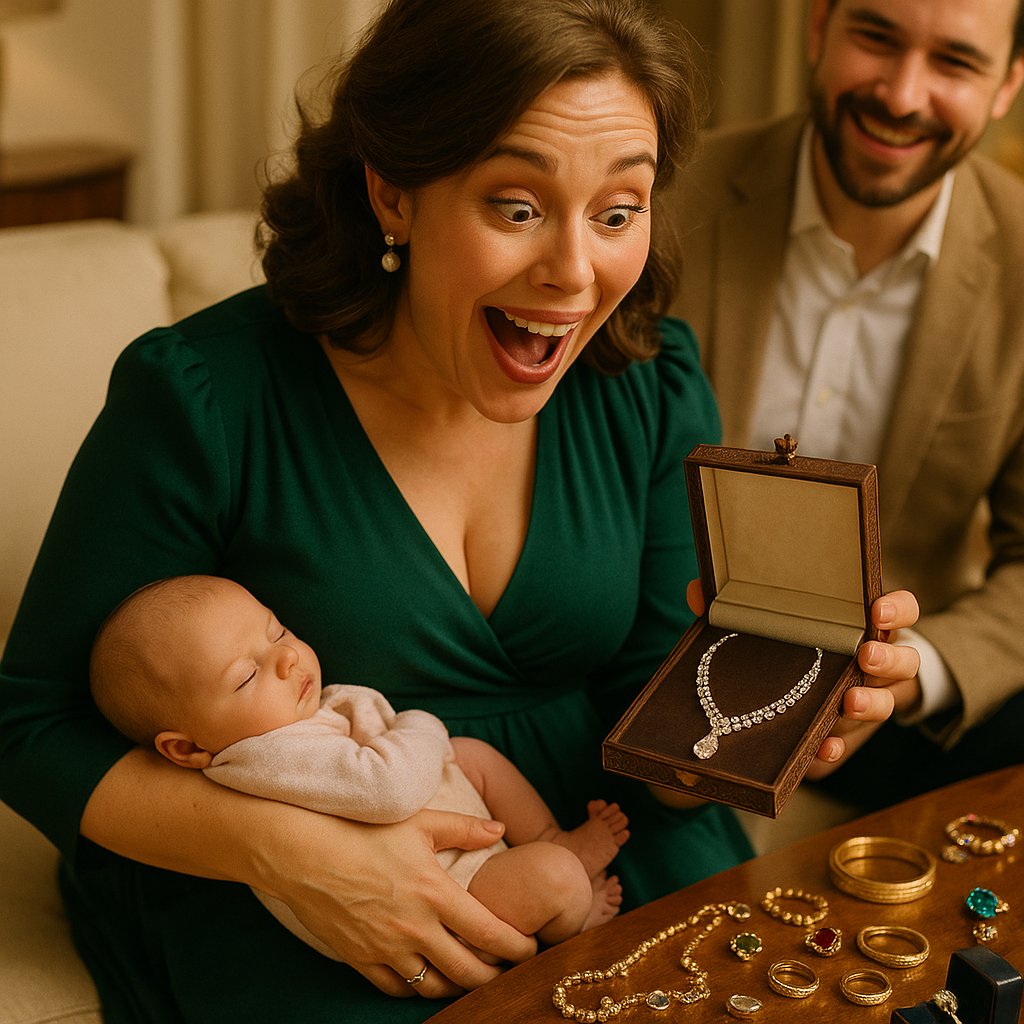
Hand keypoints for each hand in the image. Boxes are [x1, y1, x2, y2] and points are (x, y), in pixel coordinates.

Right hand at [256, 806, 536, 997]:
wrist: (304, 852)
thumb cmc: (364, 830)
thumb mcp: (419, 822)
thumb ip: (464, 828)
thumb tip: (500, 827)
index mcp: (435, 892)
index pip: (490, 932)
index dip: (517, 946)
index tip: (531, 947)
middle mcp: (415, 927)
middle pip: (468, 971)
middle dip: (495, 975)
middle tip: (507, 970)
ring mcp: (386, 948)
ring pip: (435, 986)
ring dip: (458, 986)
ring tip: (471, 976)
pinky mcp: (360, 959)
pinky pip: (396, 988)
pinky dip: (417, 987)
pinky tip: (427, 978)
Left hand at [685, 582, 921, 779]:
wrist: (804, 687)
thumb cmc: (795, 641)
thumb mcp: (772, 619)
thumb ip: (739, 604)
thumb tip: (696, 591)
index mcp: (861, 625)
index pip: (900, 610)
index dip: (897, 608)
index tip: (877, 608)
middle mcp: (874, 663)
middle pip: (904, 661)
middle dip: (888, 659)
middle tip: (865, 656)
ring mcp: (866, 700)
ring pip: (886, 704)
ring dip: (870, 704)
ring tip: (848, 703)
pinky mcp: (845, 734)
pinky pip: (848, 744)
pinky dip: (835, 746)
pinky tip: (821, 747)